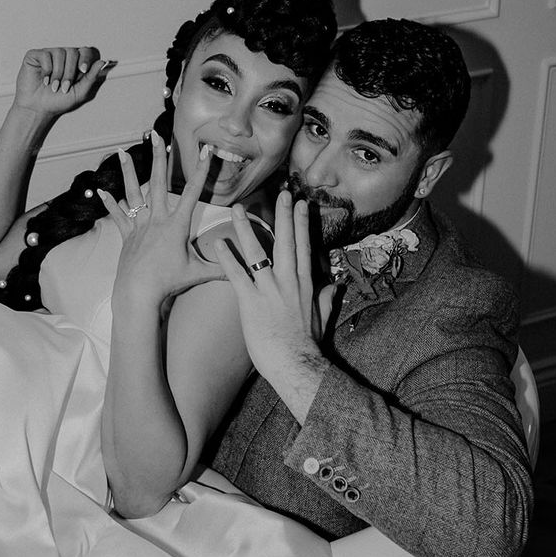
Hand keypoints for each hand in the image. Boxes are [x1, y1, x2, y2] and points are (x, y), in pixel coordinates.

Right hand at [13, 47, 112, 116]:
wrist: (39, 108)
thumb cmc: (58, 101)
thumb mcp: (80, 92)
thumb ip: (91, 78)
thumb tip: (102, 62)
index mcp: (76, 64)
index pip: (86, 51)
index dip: (86, 58)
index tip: (83, 70)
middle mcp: (64, 57)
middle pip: (74, 52)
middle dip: (70, 72)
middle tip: (65, 87)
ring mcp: (50, 54)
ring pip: (60, 53)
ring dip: (58, 73)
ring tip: (54, 86)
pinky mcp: (36, 55)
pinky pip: (46, 55)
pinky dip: (47, 70)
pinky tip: (44, 80)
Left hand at [98, 134, 222, 308]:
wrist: (138, 293)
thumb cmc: (168, 283)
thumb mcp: (197, 274)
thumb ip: (221, 270)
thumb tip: (243, 270)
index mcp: (176, 225)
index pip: (193, 193)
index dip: (202, 171)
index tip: (206, 152)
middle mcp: (157, 220)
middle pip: (158, 183)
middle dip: (159, 158)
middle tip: (156, 136)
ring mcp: (140, 226)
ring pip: (133, 193)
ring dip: (128, 171)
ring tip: (120, 151)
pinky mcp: (127, 236)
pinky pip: (118, 217)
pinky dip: (109, 204)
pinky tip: (100, 191)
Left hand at [215, 190, 334, 394]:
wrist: (295, 363)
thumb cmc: (307, 343)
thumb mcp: (322, 316)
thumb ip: (328, 297)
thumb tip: (337, 286)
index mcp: (305, 283)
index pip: (303, 245)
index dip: (301, 222)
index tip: (300, 203)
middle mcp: (288, 281)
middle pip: (286, 241)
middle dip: (283, 215)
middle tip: (280, 193)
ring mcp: (270, 290)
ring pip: (258, 252)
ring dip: (246, 228)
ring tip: (237, 209)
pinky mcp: (252, 302)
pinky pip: (237, 276)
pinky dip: (227, 259)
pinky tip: (218, 243)